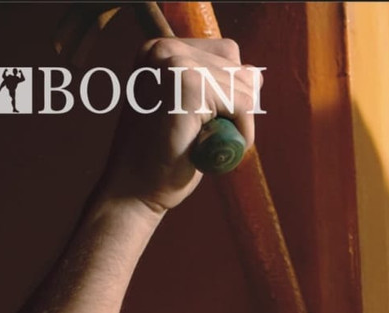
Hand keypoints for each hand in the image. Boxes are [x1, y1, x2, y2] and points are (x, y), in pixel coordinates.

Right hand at [98, 37, 257, 213]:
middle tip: (199, 138)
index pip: (227, 54)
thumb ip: (218, 88)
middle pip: (239, 68)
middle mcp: (165, 47)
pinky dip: (240, 136)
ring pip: (245, 89)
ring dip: (236, 127)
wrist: (134, 189)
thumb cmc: (164, 157)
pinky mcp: (190, 84)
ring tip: (202, 144)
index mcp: (161, 48)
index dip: (230, 94)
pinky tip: (210, 150)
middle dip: (235, 111)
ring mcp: (176, 62)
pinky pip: (245, 106)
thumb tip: (255, 76)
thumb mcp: (192, 113)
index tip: (201, 122)